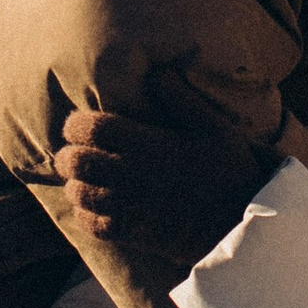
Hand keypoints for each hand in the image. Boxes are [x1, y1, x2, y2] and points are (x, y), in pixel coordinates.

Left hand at [53, 108, 267, 277]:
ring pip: (81, 194)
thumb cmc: (230, 173)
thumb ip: (184, 100)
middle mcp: (133, 175)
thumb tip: (159, 73)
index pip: (94, 128)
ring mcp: (131, 207)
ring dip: (75, 185)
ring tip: (81, 179)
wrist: (238, 225)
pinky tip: (92, 207)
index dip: (77, 124)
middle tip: (72, 153)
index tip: (78, 124)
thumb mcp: (216, 129)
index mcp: (149, 145)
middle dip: (68, 155)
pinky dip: (85, 215)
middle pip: (78, 162)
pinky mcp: (133, 233)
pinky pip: (94, 225)